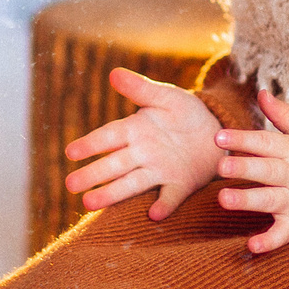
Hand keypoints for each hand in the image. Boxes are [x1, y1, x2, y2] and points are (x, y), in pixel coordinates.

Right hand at [65, 68, 224, 219]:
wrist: (217, 133)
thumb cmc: (185, 113)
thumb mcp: (166, 96)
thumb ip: (141, 89)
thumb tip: (113, 73)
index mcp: (135, 131)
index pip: (108, 137)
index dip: (90, 144)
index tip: (71, 152)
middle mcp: (143, 154)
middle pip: (113, 164)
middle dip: (92, 175)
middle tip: (70, 185)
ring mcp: (161, 171)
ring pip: (133, 183)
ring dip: (112, 194)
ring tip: (89, 204)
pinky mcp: (182, 184)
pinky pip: (171, 196)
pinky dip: (164, 205)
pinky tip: (155, 214)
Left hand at [213, 87, 288, 254]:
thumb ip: (283, 113)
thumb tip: (261, 92)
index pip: (264, 142)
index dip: (241, 138)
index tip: (218, 136)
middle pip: (266, 170)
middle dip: (244, 167)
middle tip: (220, 167)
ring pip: (270, 199)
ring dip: (247, 200)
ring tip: (223, 199)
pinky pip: (284, 233)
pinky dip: (270, 241)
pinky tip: (252, 246)